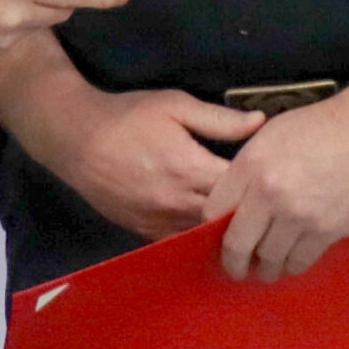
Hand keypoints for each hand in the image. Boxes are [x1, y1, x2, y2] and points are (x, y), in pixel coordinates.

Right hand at [41, 87, 266, 240]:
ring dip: (224, 229)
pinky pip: (181, 243)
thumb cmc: (127, 116)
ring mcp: (158, 221)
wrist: (75, 139)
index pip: (240, 188)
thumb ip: (219, 120)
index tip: (273, 179)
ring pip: (205, 236)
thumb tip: (261, 123)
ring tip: (246, 220)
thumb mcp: (174, 105)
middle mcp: (176, 201)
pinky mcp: (144, 232)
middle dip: (248, 212)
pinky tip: (210, 229)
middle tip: (267, 204)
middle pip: (227, 218)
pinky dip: (197, 237)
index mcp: (188, 167)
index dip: (260, 186)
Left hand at [204, 83, 348, 280]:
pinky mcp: (328, 230)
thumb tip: (235, 202)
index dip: (212, 230)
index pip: (214, 211)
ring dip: (266, 267)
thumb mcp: (271, 135)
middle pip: (237, 244)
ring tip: (266, 268)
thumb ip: (248, 169)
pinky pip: (301, 260)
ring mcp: (300, 215)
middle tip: (236, 269)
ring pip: (270, 259)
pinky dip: (293, 264)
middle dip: (233, 263)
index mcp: (251, 165)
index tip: (217, 239)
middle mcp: (270, 193)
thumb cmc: (323, 125)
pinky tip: (292, 260)